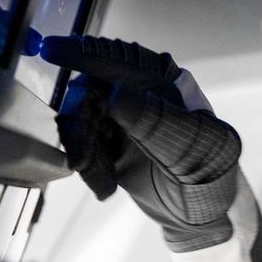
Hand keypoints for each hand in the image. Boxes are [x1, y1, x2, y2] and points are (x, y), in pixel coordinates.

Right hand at [40, 36, 240, 250]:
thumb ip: (152, 119)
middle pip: (88, 91)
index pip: (118, 58)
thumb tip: (112, 93)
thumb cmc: (210, 170)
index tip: (51, 51)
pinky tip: (107, 186)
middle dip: (80, 126)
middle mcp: (138, 93)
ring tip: (104, 183)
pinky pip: (83, 145)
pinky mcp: (109, 142)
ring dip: (84, 153)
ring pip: (80, 120)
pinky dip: (90, 168)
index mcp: (161, 81)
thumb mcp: (188, 144)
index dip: (82, 52)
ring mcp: (122, 117)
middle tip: (81, 161)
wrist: (202, 211)